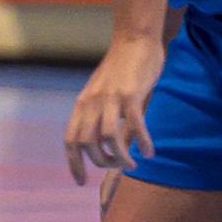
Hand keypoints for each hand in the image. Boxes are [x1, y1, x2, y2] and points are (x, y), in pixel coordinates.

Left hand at [64, 32, 163, 185]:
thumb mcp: (102, 94)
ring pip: (108, 138)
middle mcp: (92, 102)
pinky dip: (142, 142)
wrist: (134, 39)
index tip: (80, 182)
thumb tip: (108, 146)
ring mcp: (110, 98)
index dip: (74, 164)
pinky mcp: (131, 94)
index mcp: (82, 104)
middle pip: (88, 144)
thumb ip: (101, 117)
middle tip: (120, 165)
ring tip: (134, 164)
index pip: (71, 141)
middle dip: (102, 162)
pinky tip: (150, 152)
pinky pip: (134, 125)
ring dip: (121, 157)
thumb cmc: (121, 70)